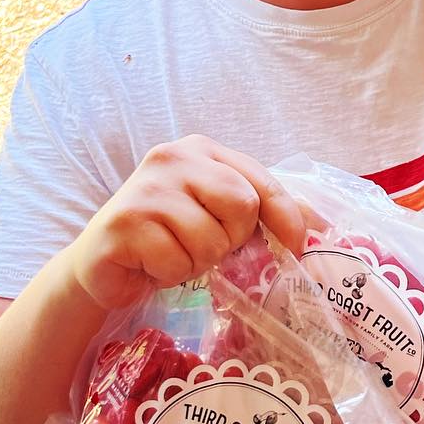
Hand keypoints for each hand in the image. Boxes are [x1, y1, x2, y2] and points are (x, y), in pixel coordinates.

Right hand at [67, 137, 305, 309]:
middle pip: (242, 205)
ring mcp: (146, 188)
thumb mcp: (216, 215)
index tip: (299, 246)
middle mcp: (172, 158)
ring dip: (198, 261)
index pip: (261, 180)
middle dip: (233, 238)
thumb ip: (259, 211)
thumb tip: (322, 225)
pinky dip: (172, 273)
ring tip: (174, 254)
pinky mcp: (125, 223)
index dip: (287, 216)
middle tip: (206, 245)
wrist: (101, 264)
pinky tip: (151, 263)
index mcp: (201, 150)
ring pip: (211, 240)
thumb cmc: (167, 238)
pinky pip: (178, 261)